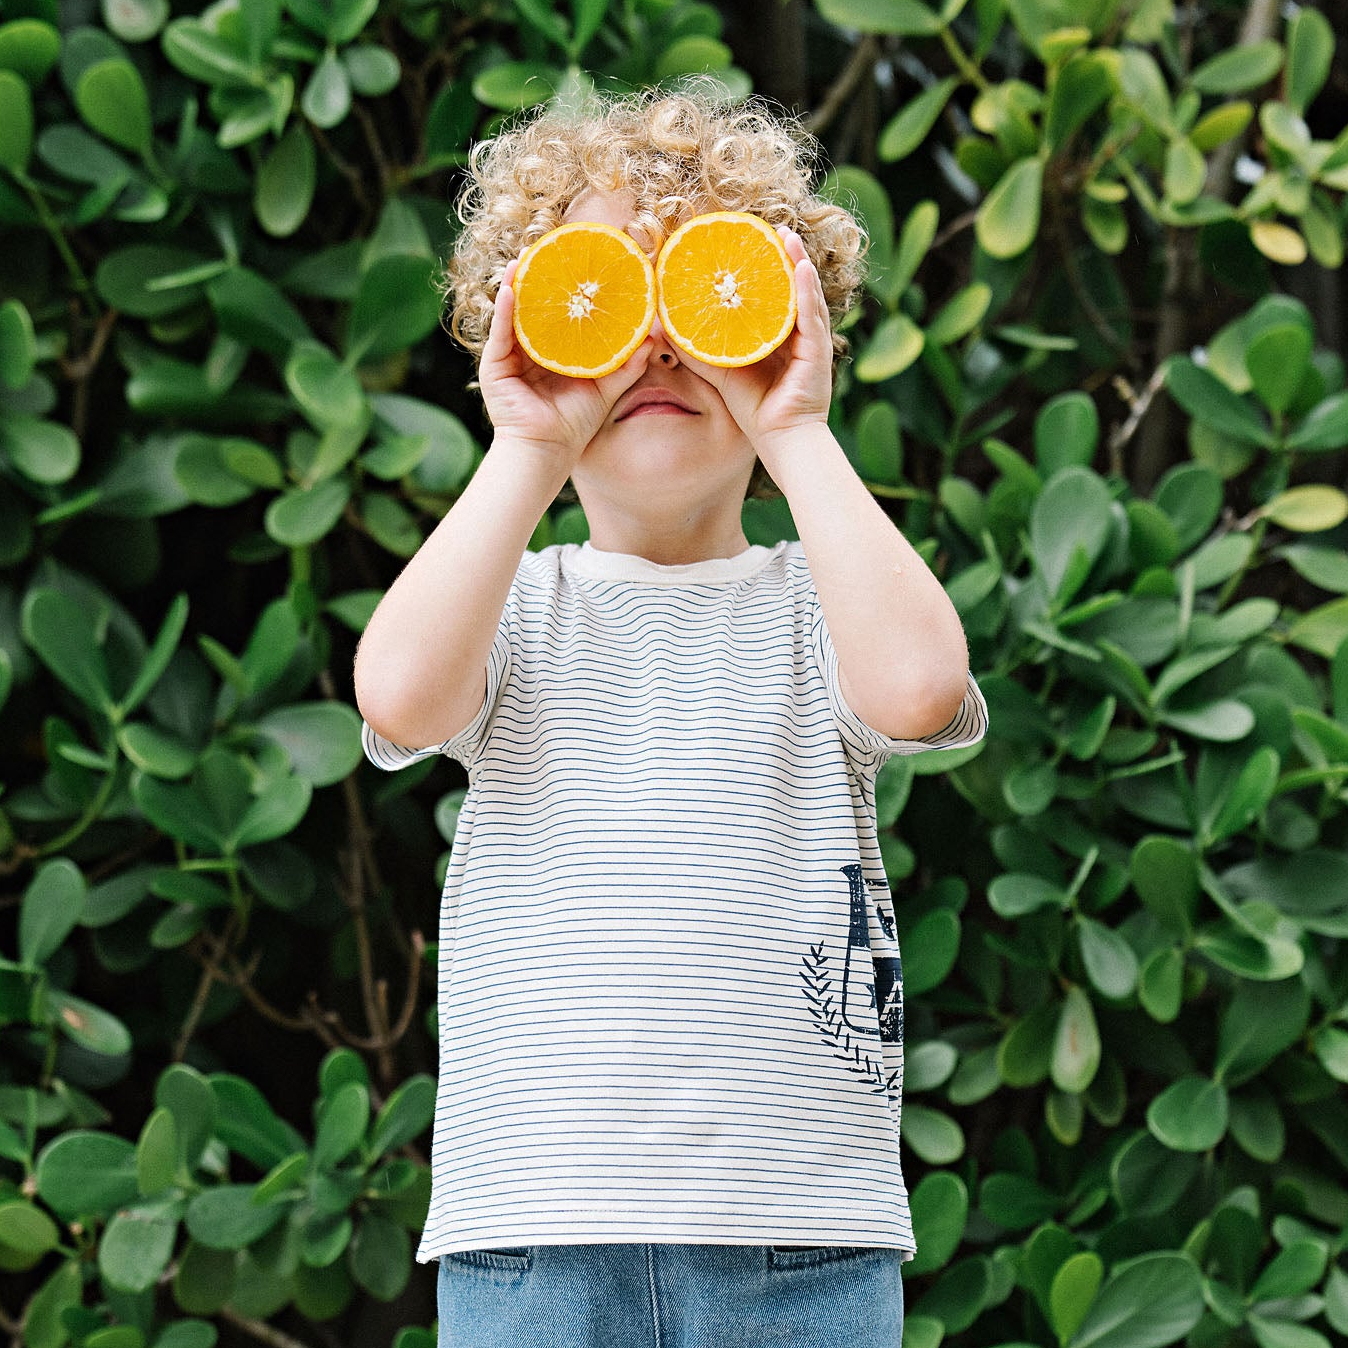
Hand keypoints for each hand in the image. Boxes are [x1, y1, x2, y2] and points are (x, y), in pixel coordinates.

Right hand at [478, 257, 651, 469]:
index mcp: (552, 353)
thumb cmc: (573, 424)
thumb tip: (653, 339)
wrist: (547, 451)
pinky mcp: (495, 366)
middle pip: (532, 309)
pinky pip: (499, 332)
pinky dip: (502, 310)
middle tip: (548, 250)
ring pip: (512, 314)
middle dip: (538, 281)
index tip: (578, 265)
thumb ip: (627, 364)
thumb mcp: (606, 388)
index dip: (565, 291)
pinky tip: (508, 288)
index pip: (557, 315)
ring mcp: (509, 356)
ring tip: (523, 258)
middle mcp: (528, 350)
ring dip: (515, 285)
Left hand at [676, 228, 833, 464]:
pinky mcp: (817, 353)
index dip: (766, 269)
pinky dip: (807, 291)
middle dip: (784, 257)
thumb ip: (698, 350)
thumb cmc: (754, 410)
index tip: (750, 242)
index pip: (775, 295)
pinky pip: (812, 316)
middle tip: (770, 228)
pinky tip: (800, 268)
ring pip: (805, 294)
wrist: (779, 440)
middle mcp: (799, 333)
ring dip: (798, 263)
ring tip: (786, 237)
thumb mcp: (721, 372)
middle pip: (793, 287)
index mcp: (780, 336)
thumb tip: (666, 329)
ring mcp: (811, 341)